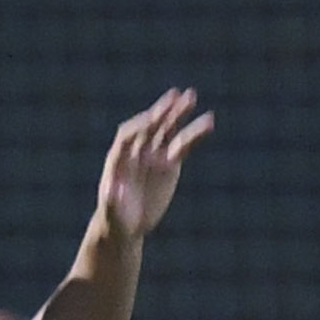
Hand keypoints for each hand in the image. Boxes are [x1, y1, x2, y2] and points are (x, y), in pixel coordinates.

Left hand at [94, 88, 211, 241]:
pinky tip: (208, 122)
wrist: (127, 224)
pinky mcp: (170, 163)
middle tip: (175, 96)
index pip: (127, 135)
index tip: (151, 119)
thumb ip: (111, 201)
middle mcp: (136, 152)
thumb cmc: (115, 219)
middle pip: (148, 126)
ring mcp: (154, 155)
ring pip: (167, 130)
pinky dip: (195, 134)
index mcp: (118, 159)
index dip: (138, 126)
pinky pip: (183, 144)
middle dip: (160, 112)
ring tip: (191, 97)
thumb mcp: (111, 213)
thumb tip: (112, 190)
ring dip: (178, 113)